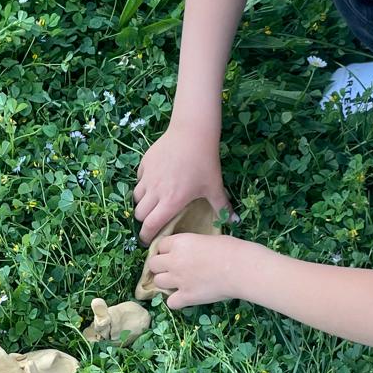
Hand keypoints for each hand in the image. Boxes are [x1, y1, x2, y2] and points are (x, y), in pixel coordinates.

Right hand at [133, 119, 231, 245]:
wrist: (192, 132)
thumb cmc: (204, 161)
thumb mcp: (214, 186)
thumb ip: (222, 207)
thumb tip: (235, 222)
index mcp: (170, 201)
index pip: (151, 226)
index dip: (147, 236)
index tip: (148, 241)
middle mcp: (155, 191)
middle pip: (139, 214)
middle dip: (144, 221)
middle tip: (153, 220)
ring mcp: (148, 177)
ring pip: (136, 197)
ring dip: (143, 203)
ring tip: (153, 202)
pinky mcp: (144, 163)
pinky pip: (139, 180)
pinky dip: (144, 185)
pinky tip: (155, 182)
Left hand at [146, 233, 251, 308]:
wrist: (241, 268)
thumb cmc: (231, 249)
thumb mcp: (209, 238)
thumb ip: (194, 246)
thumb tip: (194, 251)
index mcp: (180, 242)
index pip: (160, 245)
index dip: (166, 251)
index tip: (173, 254)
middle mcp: (174, 260)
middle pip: (153, 264)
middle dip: (161, 267)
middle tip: (173, 269)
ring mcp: (178, 280)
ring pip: (158, 282)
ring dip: (165, 283)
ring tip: (178, 284)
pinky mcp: (186, 297)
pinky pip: (170, 302)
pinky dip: (176, 301)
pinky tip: (185, 298)